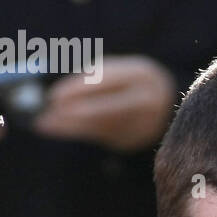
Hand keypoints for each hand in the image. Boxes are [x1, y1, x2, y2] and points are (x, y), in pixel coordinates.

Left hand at [32, 55, 175, 152]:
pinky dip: (82, 132)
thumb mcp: (113, 70)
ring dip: (72, 126)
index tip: (54, 96)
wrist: (165, 100)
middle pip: (108, 110)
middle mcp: (150, 101)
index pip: (108, 82)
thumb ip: (89, 78)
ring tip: (45, 124)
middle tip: (48, 115)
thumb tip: (56, 95)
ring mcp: (148, 124)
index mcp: (142, 75)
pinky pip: (106, 137)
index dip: (79, 89)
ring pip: (104, 127)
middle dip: (76, 114)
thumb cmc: (126, 80)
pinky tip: (61, 129)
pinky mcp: (139, 139)